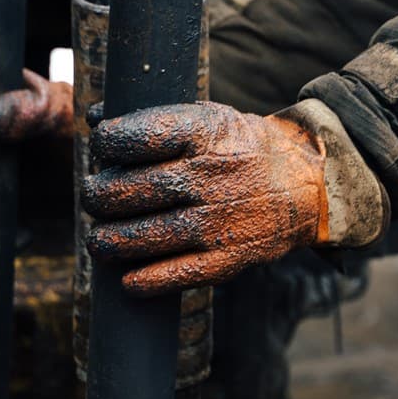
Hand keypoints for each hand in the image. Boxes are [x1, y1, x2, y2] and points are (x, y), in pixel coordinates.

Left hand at [82, 102, 329, 296]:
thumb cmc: (239, 149)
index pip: (134, 138)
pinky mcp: (226, 258)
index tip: (104, 149)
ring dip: (107, 241)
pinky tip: (127, 280)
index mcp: (202, 134)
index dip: (106, 144)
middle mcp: (208, 176)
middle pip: (127, 190)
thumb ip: (153, 118)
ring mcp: (217, 220)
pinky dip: (143, 281)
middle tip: (96, 198)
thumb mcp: (207, 118)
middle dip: (98, 196)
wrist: (304, 186)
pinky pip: (174, 274)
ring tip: (100, 240)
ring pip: (142, 236)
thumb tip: (93, 117)